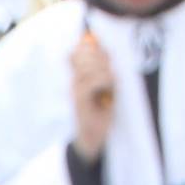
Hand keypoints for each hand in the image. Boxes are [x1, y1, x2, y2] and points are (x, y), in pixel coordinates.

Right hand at [70, 30, 115, 162]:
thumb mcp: (104, 88)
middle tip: (110, 68)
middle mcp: (73, 80)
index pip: (75, 51)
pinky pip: (90, 82)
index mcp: (77, 75)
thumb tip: (107, 50)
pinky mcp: (78, 100)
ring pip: (86, 67)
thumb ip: (102, 70)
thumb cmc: (100, 112)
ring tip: (111, 80)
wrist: (91, 139)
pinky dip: (102, 80)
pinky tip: (108, 86)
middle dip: (99, 56)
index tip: (105, 51)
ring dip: (103, 69)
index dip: (88, 46)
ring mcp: (74, 89)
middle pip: (80, 54)